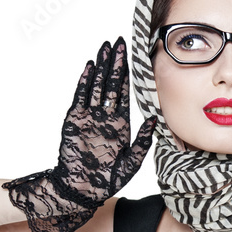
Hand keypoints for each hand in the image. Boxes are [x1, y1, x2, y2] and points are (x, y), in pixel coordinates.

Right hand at [2, 36, 156, 231]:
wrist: (82, 190)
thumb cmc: (106, 181)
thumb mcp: (131, 163)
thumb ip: (143, 142)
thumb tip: (156, 119)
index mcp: (119, 125)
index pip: (125, 94)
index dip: (129, 75)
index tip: (134, 55)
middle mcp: (105, 117)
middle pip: (111, 83)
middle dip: (116, 63)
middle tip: (120, 41)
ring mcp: (89, 116)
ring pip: (96, 85)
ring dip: (101, 66)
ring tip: (105, 47)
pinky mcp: (75, 119)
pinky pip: (81, 97)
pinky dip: (85, 82)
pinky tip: (91, 67)